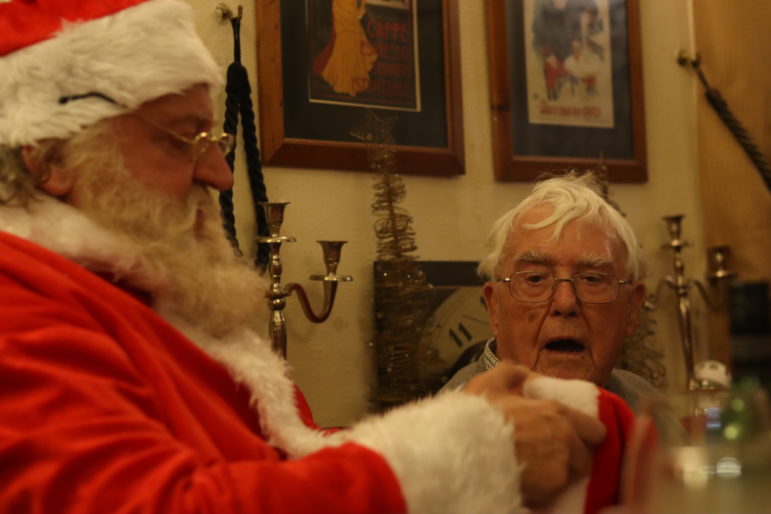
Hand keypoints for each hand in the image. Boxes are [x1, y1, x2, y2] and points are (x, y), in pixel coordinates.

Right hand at [465, 362, 605, 508]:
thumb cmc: (476, 417)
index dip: (585, 433)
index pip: (595, 429)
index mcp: (557, 413)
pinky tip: (529, 482)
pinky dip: (545, 489)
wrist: (462, 454)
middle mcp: (567, 441)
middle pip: (587, 458)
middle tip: (554, 455)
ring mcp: (560, 470)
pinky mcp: (549, 493)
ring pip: (572, 477)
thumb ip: (511, 372)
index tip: (572, 435)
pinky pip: (554, 492)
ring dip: (560, 474)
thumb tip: (525, 372)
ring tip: (539, 471)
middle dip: (575, 457)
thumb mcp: (488, 383)